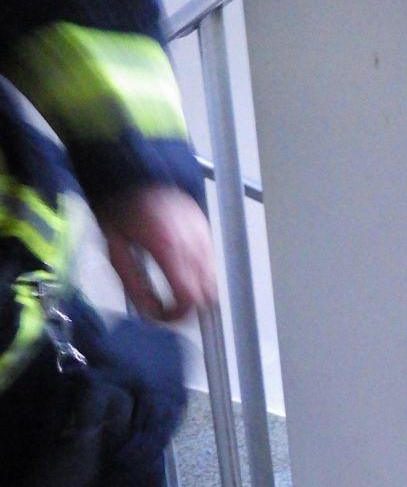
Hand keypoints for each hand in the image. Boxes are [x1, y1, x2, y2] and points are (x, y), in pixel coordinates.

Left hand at [99, 186, 217, 321]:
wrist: (130, 168)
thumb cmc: (117, 205)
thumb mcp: (115, 250)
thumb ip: (134, 285)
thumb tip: (150, 313)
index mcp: (168, 248)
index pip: (189, 297)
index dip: (177, 316)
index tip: (163, 317)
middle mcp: (192, 242)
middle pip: (207, 292)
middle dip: (189, 307)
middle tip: (168, 308)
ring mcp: (203, 234)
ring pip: (212, 278)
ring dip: (196, 290)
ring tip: (173, 289)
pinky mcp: (205, 227)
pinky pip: (209, 260)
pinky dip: (199, 273)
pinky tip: (179, 268)